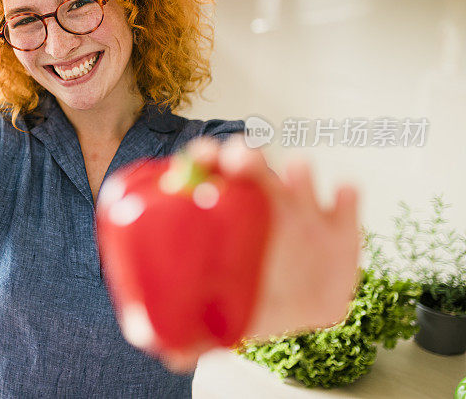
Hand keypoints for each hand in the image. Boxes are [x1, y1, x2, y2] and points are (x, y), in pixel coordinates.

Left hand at [163, 134, 360, 371]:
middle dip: (245, 157)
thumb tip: (164, 351)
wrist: (302, 307)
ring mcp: (303, 208)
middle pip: (251, 164)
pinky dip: (345, 197)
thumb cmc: (249, 299)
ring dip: (297, 172)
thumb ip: (190, 333)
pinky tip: (341, 197)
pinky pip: (346, 201)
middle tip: (242, 162)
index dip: (205, 159)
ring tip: (296, 175)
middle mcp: (262, 201)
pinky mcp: (340, 225)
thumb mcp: (214, 316)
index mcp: (227, 212)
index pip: (210, 172)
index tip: (202, 159)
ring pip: (298, 174)